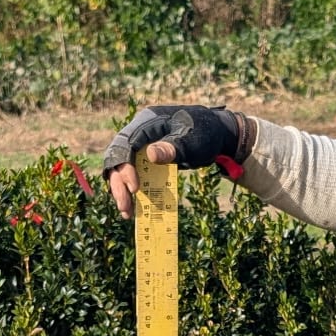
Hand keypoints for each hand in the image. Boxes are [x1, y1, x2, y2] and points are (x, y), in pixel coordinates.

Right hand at [103, 105, 245, 217]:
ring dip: (122, 190)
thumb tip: (151, 155)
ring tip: (127, 213)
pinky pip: (133, 174)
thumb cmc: (206, 133)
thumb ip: (172, 148)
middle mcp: (139, 133)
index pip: (125, 144)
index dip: (125, 166)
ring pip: (122, 168)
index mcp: (147, 123)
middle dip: (119, 183)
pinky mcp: (146, 159)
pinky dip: (132, 190)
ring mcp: (141, 146)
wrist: (217, 135)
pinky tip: (135, 208)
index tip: (135, 188)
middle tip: (125, 207)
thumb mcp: (192, 141)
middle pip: (118, 157)